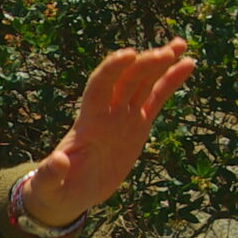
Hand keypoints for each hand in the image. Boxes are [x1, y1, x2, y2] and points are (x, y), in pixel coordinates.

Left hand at [21, 40, 195, 227]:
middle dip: (144, 64)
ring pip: (143, 83)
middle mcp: (106, 113)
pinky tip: (188, 64)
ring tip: (181, 44)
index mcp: (87, 123)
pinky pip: (156, 98)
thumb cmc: (55, 189)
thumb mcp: (49, 186)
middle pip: (126, 81)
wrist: (68, 192)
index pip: (98, 88)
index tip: (129, 55)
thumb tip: (58, 162)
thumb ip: (49, 175)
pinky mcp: (137, 125)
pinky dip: (171, 81)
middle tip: (167, 51)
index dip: (112, 70)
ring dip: (160, 63)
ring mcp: (123, 117)